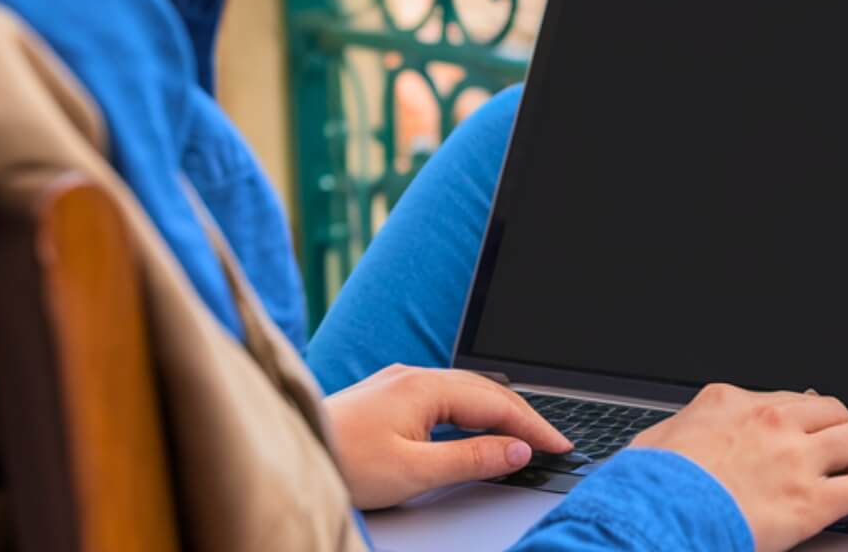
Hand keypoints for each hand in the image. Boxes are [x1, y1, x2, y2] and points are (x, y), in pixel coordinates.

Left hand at [324, 364, 572, 509]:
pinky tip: (475, 427)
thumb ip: (471, 459)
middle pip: (487, 391)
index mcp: (426, 387)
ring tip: (523, 436)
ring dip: (498, 413)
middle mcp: (415, 376)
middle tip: (551, 443)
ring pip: (466, 391)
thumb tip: (517, 450)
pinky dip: (472, 412)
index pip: (498, 404)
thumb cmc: (341, 462)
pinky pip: (445, 396)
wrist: (288, 453)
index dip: (533, 427)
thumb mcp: (413, 471)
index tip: (560, 445)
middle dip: (523, 417)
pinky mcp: (387, 396)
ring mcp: (399, 383)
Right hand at [632, 384, 847, 551]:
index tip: (812, 424)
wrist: (654, 516)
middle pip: (830, 410)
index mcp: (732, 403)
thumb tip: (681, 439)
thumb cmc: (648, 488)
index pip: (785, 400)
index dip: (805, 415)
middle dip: (844, 426)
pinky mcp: (810, 500)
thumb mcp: (656, 441)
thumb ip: (682, 431)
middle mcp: (771, 422)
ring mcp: (795, 458)